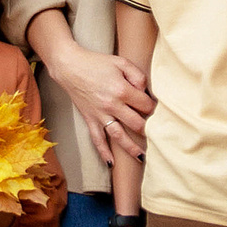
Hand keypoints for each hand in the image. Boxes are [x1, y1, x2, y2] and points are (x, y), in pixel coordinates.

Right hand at [46, 35, 153, 164]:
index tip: (155, 108)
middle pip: (136, 124)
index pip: (145, 105)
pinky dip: (104, 153)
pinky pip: (97, 139)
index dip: (153, 107)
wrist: (70, 67)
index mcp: (121, 90)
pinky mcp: (90, 119)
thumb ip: (138, 76)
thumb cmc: (97, 63)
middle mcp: (111, 105)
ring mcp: (100, 115)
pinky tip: (111, 163)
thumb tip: (146, 92)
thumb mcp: (121, 62)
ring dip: (131, 148)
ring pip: (119, 136)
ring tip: (142, 157)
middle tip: (156, 133)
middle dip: (148, 129)